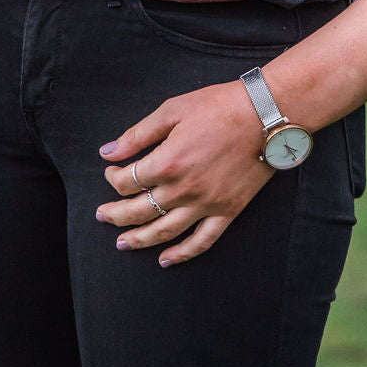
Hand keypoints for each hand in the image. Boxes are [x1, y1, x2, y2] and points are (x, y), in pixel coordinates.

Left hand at [96, 79, 272, 267]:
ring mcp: (206, 204)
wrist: (265, 115)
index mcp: (167, 162)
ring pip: (165, 231)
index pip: (128, 181)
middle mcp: (183, 189)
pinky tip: (165, 259)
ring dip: (139, 239)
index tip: (111, 171)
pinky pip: (202, 241)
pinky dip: (182, 254)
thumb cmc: (217, 106)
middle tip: (101, 216)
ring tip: (122, 243)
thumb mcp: (172, 110)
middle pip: (139, 211)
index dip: (113, 178)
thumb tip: (107, 152)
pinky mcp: (227, 212)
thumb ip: (138, 134)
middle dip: (115, 214)